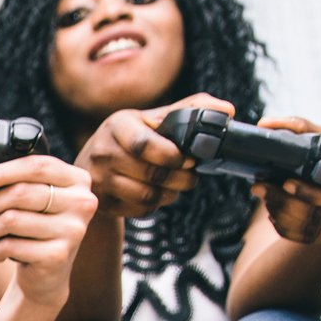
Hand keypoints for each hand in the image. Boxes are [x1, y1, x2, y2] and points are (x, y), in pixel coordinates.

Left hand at [0, 156, 97, 306]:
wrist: (47, 275)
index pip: (37, 166)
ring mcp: (73, 230)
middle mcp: (82, 203)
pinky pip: (11, 245)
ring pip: (11, 219)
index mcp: (78, 180)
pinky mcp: (58, 255)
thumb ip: (21, 184)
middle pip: (21, 192)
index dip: (2, 171)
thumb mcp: (36, 201)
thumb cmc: (36, 230)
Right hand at [76, 92, 233, 218]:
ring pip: (146, 195)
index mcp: (118, 125)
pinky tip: (158, 194)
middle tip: (192, 176)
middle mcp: (102, 151)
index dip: (173, 156)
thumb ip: (190, 110)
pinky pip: (138, 210)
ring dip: (170, 194)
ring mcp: (99, 179)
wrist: (93, 166)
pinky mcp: (102, 202)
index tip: (190, 160)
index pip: (145, 144)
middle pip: (150, 174)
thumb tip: (227, 110)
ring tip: (178, 186)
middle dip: (180, 178)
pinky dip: (155, 205)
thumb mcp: (153, 119)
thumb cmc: (131, 139)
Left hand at [253, 119, 320, 245]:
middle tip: (261, 188)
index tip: (286, 183)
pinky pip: (315, 238)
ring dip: (284, 217)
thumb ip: (303, 128)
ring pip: (317, 230)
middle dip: (287, 204)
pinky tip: (275, 214)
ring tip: (265, 198)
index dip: (312, 194)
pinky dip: (290, 229)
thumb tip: (265, 123)